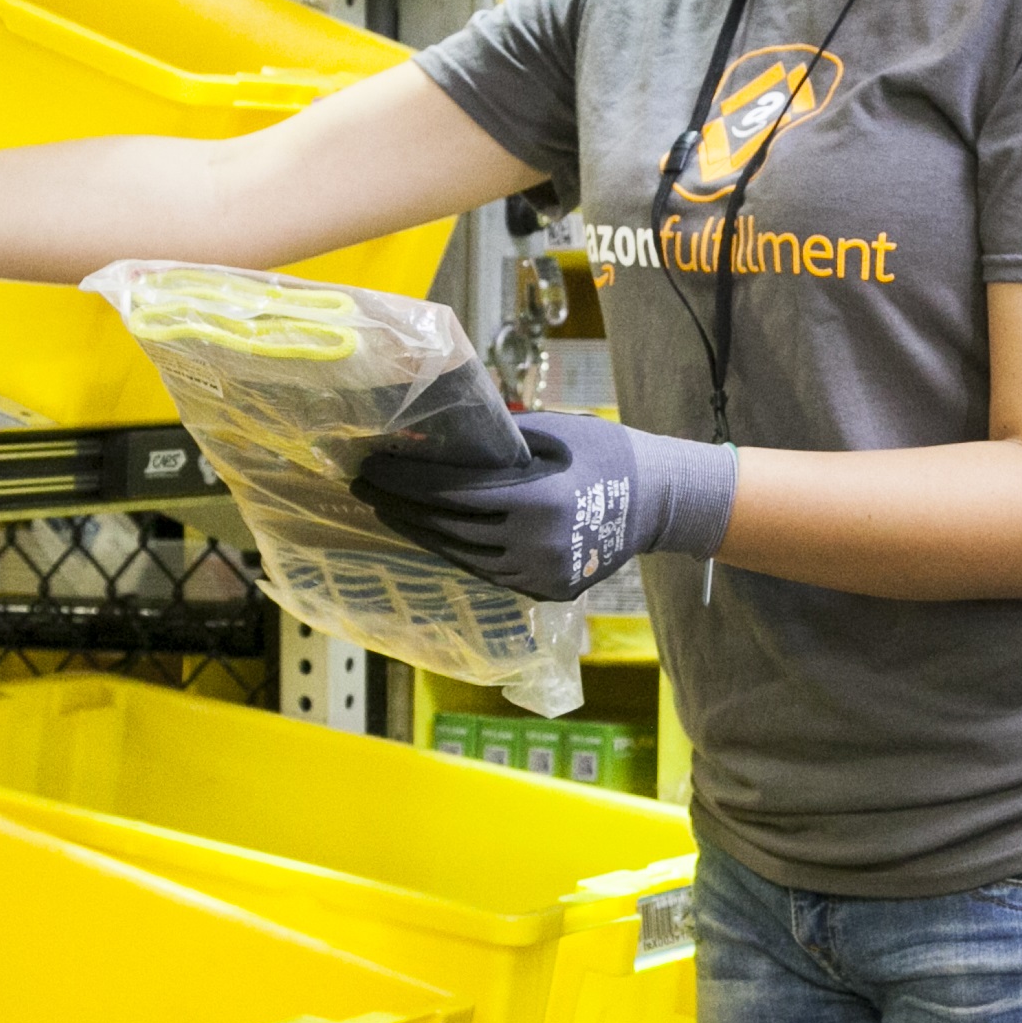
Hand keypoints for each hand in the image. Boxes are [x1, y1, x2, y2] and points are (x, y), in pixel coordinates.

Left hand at [353, 412, 739, 601]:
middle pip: (448, 527)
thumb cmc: (606, 453)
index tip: (372, 467)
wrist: (658, 502)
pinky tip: (430, 533)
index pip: (451, 493)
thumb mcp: (554, 432)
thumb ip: (499, 441)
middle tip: (363, 487)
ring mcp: (539, 574)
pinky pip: (486, 570)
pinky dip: (454, 550)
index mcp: (537, 500)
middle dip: (400, 506)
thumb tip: (439, 436)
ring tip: (388, 510)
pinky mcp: (544, 590)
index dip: (406, 481)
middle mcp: (534, 544)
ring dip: (420, 532)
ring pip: (462, 554)